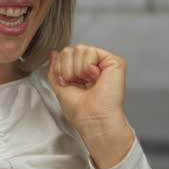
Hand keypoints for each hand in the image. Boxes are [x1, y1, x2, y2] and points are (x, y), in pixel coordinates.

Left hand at [47, 45, 134, 168]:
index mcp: (82, 71)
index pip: (65, 54)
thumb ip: (55, 68)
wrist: (92, 120)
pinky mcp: (114, 61)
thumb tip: (53, 53)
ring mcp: (104, 62)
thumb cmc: (81, 112)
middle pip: (70, 50)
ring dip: (77, 70)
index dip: (61, 68)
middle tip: (79, 83)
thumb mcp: (60, 87)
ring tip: (88, 82)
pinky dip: (87, 67)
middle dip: (67, 69)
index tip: (68, 83)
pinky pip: (90, 51)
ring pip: (79, 49)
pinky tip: (96, 78)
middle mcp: (94, 65)